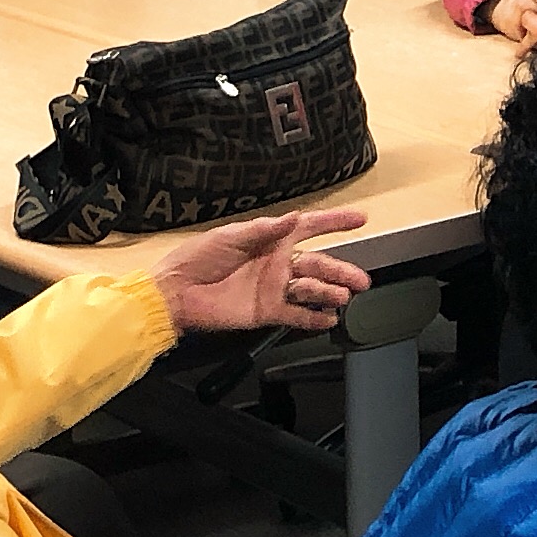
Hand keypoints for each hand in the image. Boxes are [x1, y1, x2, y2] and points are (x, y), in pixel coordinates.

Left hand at [150, 207, 369, 333]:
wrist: (176, 293)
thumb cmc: (197, 258)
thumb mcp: (229, 235)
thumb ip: (265, 229)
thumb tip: (294, 216)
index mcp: (270, 240)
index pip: (310, 228)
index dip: (335, 223)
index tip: (359, 220)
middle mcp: (277, 264)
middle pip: (318, 265)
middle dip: (341, 270)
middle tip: (361, 279)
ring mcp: (273, 289)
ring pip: (311, 290)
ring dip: (330, 293)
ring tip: (345, 296)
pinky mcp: (266, 311)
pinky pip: (296, 315)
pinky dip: (313, 319)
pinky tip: (329, 320)